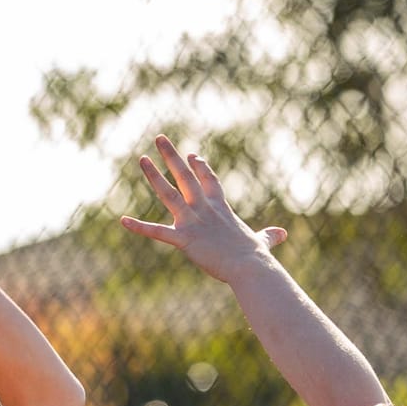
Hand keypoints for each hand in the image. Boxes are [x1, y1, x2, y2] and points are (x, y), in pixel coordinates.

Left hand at [120, 136, 286, 283]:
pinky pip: (157, 232)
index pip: (209, 181)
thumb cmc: (255, 257)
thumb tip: (283, 234)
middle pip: (185, 176)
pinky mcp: (184, 239)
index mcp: (221, 208)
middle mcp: (204, 209)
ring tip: (142, 159)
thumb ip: (269, 236)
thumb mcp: (262, 242)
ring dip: (154, 176)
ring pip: (168, 193)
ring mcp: (192, 222)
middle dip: (172, 156)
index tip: (192, 155)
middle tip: (160, 138)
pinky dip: (139, 227)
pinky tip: (123, 220)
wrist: (249, 267)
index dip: (200, 167)